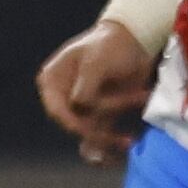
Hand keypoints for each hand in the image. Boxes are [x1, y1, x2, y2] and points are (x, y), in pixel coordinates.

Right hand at [36, 21, 154, 163]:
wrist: (134, 41)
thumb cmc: (110, 45)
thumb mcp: (96, 60)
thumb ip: (86, 85)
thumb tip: (78, 106)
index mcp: (53, 81)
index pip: (57, 110)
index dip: (73, 124)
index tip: (91, 131)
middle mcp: (63, 98)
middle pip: (76, 124)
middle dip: (100, 131)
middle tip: (123, 135)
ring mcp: (82, 109)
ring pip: (91, 133)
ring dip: (111, 138)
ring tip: (129, 140)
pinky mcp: (100, 116)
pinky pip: (102, 134)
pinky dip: (113, 142)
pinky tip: (125, 146)